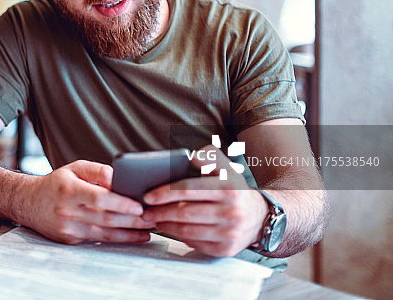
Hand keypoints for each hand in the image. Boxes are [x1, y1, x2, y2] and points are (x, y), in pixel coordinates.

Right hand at [21, 160, 154, 244]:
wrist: (29, 203)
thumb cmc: (56, 184)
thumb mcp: (74, 168)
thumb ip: (98, 171)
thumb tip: (119, 179)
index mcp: (68, 189)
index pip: (98, 198)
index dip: (120, 203)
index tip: (139, 206)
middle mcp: (66, 210)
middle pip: (105, 218)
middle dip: (131, 220)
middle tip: (151, 218)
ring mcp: (67, 228)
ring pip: (103, 234)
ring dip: (128, 234)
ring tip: (147, 230)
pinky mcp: (69, 240)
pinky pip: (96, 240)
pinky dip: (116, 239)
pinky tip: (130, 235)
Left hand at [141, 145, 266, 256]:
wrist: (258, 217)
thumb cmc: (233, 190)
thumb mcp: (227, 169)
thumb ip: (209, 157)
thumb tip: (191, 156)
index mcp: (229, 188)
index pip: (188, 189)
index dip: (164, 193)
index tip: (148, 196)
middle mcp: (232, 211)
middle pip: (185, 212)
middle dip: (160, 212)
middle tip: (145, 211)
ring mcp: (230, 233)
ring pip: (187, 231)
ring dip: (165, 225)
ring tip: (154, 219)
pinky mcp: (226, 249)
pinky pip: (195, 243)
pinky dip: (179, 236)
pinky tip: (170, 229)